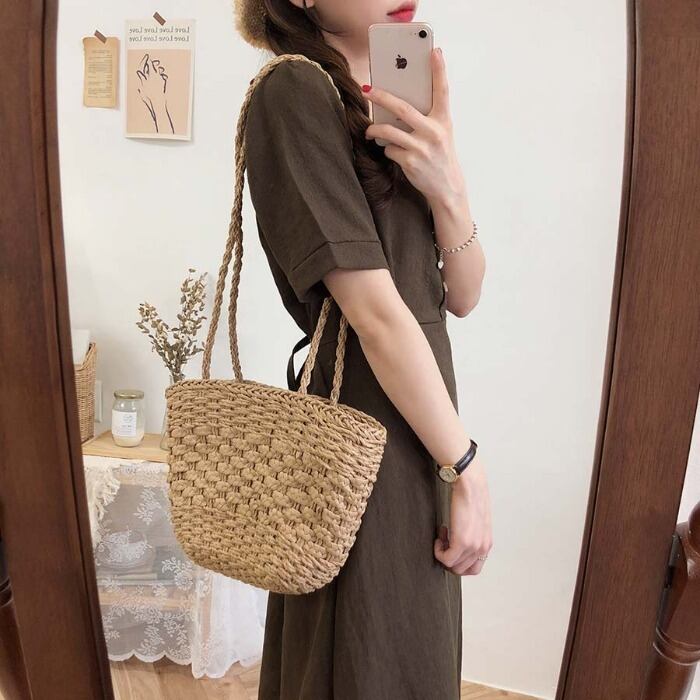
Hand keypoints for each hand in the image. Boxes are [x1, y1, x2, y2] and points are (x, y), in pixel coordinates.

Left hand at [363, 47, 466, 205]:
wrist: (446, 187)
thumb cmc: (440, 155)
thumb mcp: (441, 133)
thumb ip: (427, 117)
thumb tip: (396, 104)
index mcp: (443, 120)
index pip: (443, 91)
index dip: (439, 70)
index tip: (434, 51)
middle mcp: (434, 132)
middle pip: (402, 108)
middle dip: (381, 97)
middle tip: (366, 89)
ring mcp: (422, 148)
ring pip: (389, 131)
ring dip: (374, 129)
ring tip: (369, 129)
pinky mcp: (410, 162)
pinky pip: (389, 149)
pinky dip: (387, 149)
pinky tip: (391, 151)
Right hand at [433, 456, 492, 575]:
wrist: (470, 485)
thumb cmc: (472, 497)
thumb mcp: (477, 520)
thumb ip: (473, 534)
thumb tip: (459, 539)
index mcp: (486, 543)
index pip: (473, 568)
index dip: (458, 561)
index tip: (451, 545)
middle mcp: (482, 548)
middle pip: (462, 570)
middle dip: (449, 559)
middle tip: (444, 540)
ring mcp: (473, 547)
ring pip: (453, 567)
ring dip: (443, 553)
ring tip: (442, 535)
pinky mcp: (462, 542)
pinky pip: (446, 559)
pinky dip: (438, 551)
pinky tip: (440, 534)